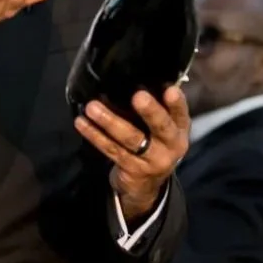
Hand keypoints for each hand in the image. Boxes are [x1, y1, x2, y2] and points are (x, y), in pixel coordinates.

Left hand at [74, 87, 190, 218]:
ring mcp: (153, 160)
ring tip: (92, 107)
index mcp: (180, 128)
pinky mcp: (133, 169)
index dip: (177, 102)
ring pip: (131, 138)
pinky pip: (111, 149)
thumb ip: (156, 106)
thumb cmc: (153, 143)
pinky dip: (95, 135)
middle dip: (150, 111)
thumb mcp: (163, 127)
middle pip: (161, 127)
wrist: (147, 185)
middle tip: (138, 97)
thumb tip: (136, 77)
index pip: (180, 112)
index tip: (170, 90)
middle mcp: (171, 145)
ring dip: (109, 121)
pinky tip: (82, 123)